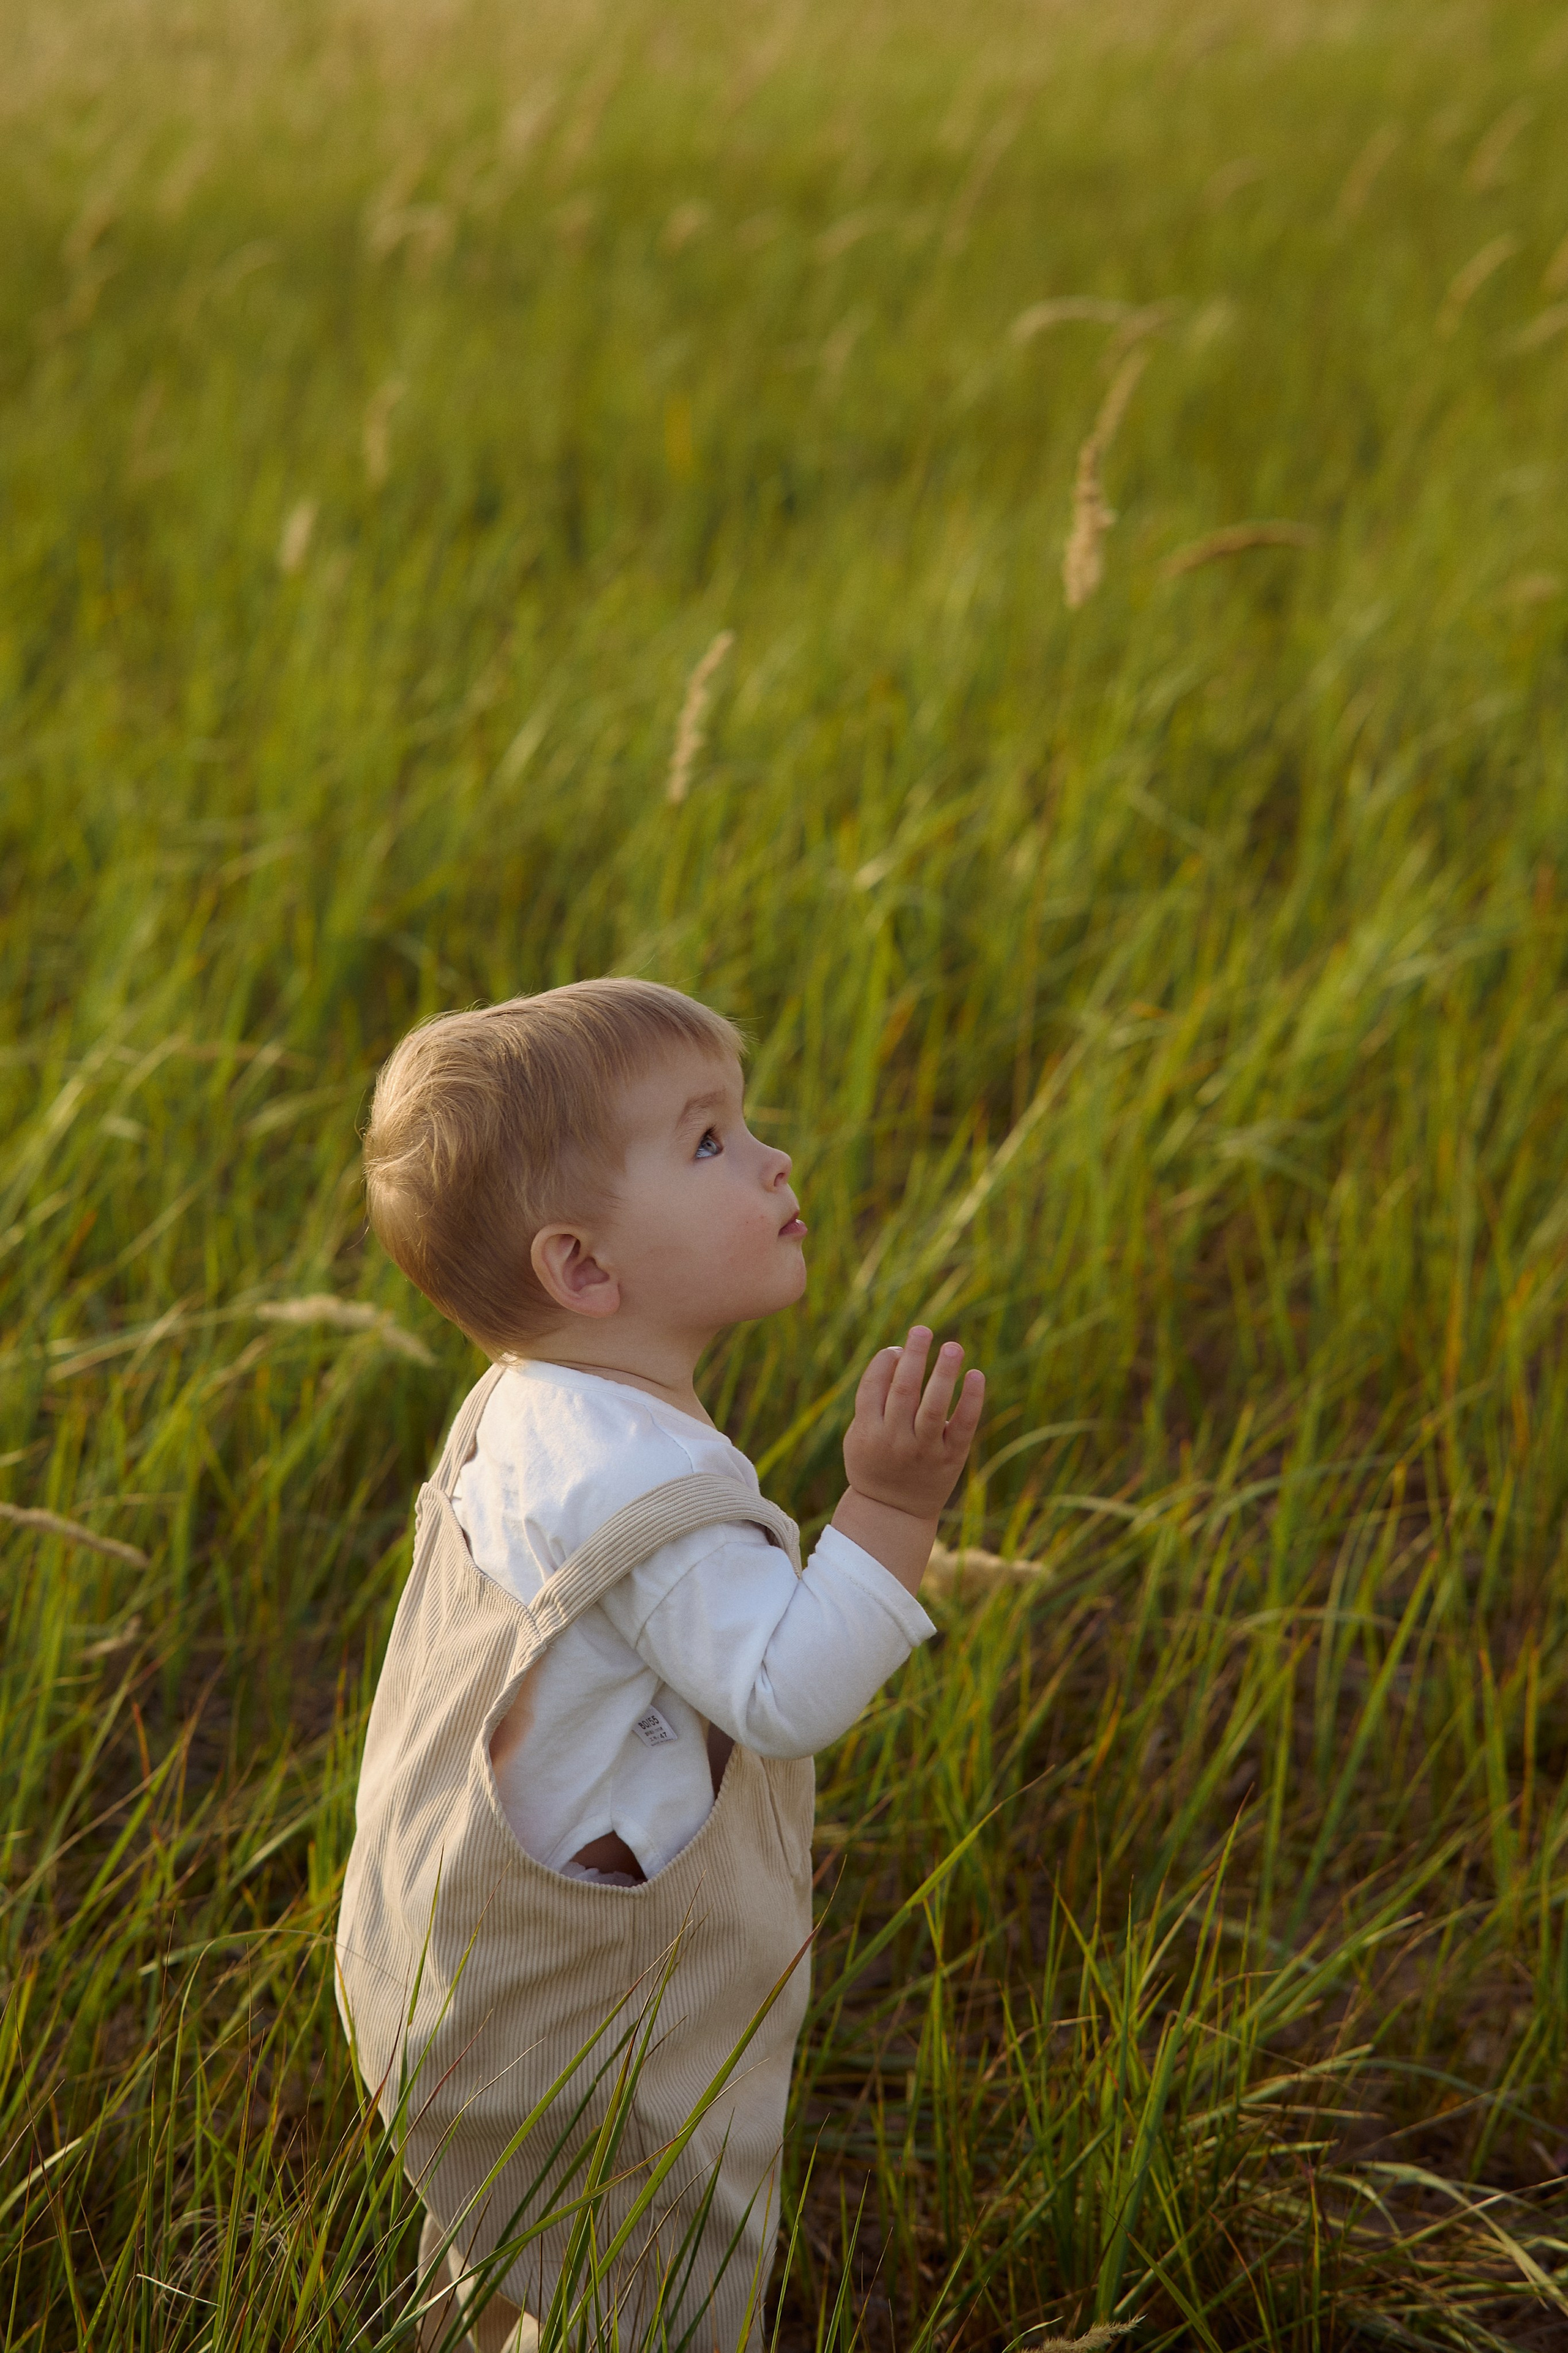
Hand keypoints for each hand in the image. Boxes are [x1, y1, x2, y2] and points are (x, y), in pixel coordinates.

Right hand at [832, 1328, 984, 1592]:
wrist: (892, 1513)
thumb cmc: (874, 1462)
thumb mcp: (859, 1434)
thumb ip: (873, 1398)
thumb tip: (899, 1353)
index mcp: (867, 1431)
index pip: (874, 1387)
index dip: (885, 1362)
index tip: (897, 1349)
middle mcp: (894, 1440)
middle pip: (903, 1391)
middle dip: (913, 1357)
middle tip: (922, 1330)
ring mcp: (923, 1451)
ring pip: (933, 1407)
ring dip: (944, 1374)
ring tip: (953, 1346)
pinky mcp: (949, 1459)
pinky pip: (962, 1426)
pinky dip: (970, 1401)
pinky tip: (976, 1375)